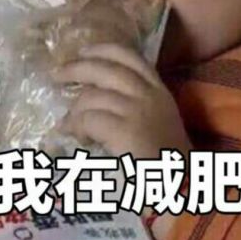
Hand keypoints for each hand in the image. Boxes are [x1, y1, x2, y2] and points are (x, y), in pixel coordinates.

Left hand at [52, 43, 191, 158]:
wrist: (182, 190)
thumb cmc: (168, 163)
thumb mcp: (159, 122)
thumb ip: (135, 105)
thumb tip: (94, 97)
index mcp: (160, 91)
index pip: (132, 57)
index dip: (105, 50)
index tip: (84, 50)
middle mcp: (150, 95)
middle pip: (108, 69)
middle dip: (79, 68)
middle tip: (58, 74)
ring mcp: (137, 111)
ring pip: (93, 96)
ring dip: (75, 109)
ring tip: (68, 123)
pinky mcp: (125, 131)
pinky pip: (89, 119)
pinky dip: (76, 126)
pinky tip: (74, 135)